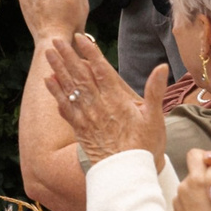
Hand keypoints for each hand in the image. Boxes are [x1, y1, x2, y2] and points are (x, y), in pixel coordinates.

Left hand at [44, 35, 167, 163]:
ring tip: (48, 53)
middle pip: (80, 75)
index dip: (90, 52)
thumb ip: (155, 91)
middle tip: (55, 40)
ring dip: (58, 69)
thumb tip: (162, 67)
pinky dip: (55, 92)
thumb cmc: (145, 146)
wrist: (126, 172)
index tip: (79, 37)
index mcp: (117, 99)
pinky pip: (64, 106)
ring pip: (69, 88)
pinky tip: (48, 81)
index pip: (100, 69)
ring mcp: (86, 116)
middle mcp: (98, 104)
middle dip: (68, 55)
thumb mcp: (155, 117)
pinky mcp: (79, 128)